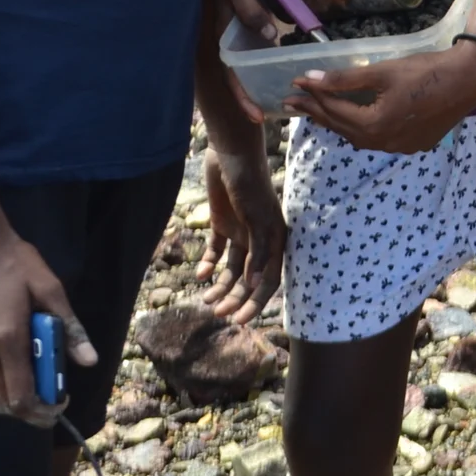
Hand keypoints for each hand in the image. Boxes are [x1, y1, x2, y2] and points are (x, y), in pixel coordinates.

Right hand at [0, 222, 95, 424]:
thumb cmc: (15, 263)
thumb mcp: (51, 290)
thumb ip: (69, 328)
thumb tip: (89, 360)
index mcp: (7, 339)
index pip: (21, 395)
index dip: (43, 408)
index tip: (62, 402)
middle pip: (4, 403)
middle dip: (31, 411)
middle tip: (53, 402)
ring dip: (13, 403)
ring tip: (38, 391)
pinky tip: (16, 377)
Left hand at [198, 144, 285, 323]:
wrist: (230, 154)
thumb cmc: (249, 184)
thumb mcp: (256, 218)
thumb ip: (258, 251)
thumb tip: (255, 284)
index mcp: (275, 241)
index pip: (268, 280)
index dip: (256, 302)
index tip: (240, 320)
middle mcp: (259, 241)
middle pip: (249, 279)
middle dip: (235, 298)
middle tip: (217, 313)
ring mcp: (241, 232)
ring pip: (232, 269)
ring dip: (221, 286)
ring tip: (206, 300)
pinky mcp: (222, 224)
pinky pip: (217, 252)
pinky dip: (209, 264)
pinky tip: (200, 275)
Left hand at [288, 40, 475, 153]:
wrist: (469, 80)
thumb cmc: (426, 71)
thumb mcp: (382, 72)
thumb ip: (344, 80)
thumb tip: (309, 80)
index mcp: (374, 125)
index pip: (334, 110)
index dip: (313, 95)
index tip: (296, 84)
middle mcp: (384, 143)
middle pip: (342, 127)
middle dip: (318, 113)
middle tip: (295, 103)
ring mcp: (400, 147)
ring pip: (359, 137)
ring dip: (339, 123)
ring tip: (321, 112)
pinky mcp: (413, 144)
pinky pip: (378, 139)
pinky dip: (362, 128)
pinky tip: (358, 119)